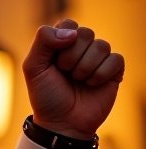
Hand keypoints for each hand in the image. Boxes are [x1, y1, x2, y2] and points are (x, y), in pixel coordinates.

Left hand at [22, 20, 123, 139]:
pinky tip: (92, 85)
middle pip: (85, 33)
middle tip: (65, 74)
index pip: (68, 24)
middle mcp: (81, 48)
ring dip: (85, 69)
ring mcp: (98, 58)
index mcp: (61, 44)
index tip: (54, 61)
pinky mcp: (114, 70)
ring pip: (101, 46)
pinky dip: (100, 75)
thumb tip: (71, 32)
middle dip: (71, 58)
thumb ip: (43, 42)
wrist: (61, 124)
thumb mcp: (33, 69)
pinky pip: (115, 59)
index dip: (61, 41)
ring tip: (77, 82)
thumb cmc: (46, 97)